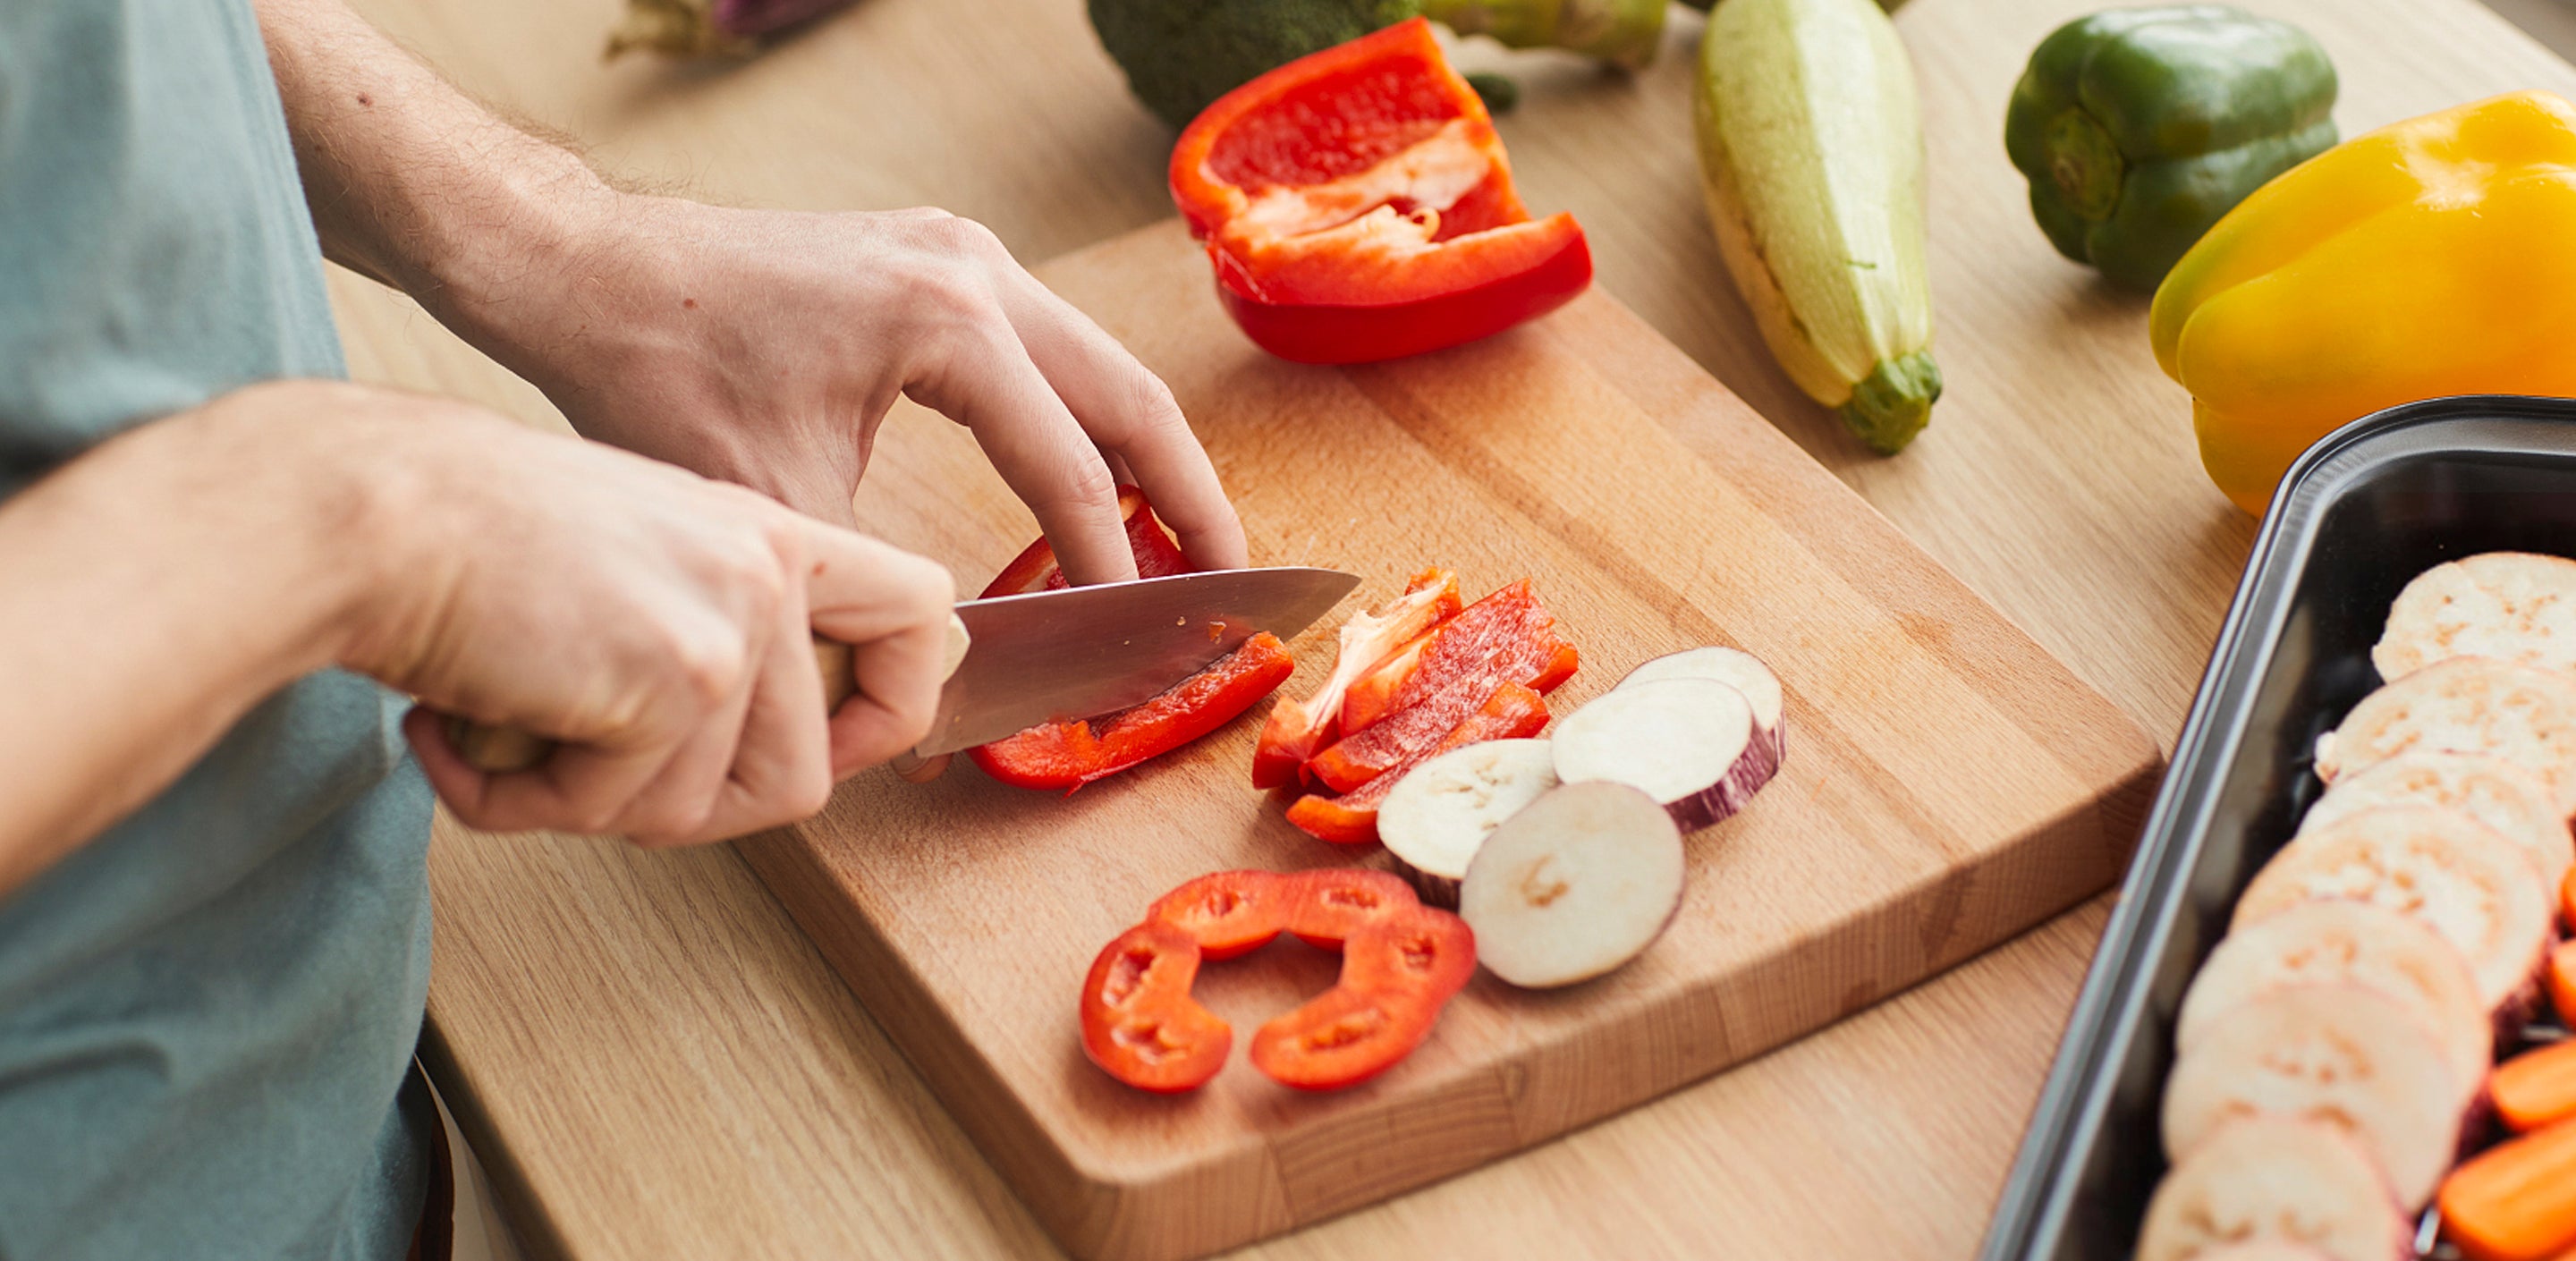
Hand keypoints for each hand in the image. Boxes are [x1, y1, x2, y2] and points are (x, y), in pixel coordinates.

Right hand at [268, 381, 955, 844]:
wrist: (362, 510)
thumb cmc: (461, 535)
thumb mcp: (627, 559)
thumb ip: (710, 629)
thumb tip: (777, 748)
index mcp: (767, 532)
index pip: (921, 617)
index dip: (894, 709)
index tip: (836, 750)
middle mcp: (765, 569)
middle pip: (803, 776)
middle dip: (687, 809)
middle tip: (586, 769)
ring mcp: (730, 623)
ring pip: (705, 812)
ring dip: (591, 804)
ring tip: (511, 730)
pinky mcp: (675, 679)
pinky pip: (618, 811)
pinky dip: (523, 803)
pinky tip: (468, 735)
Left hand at [463, 194, 1248, 584]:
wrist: (590, 273)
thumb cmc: (660, 373)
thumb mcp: (778, 502)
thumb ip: (880, 583)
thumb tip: (946, 675)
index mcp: (949, 323)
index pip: (1070, 471)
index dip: (1110, 572)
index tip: (1134, 645)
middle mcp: (975, 271)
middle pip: (1133, 398)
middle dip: (1189, 500)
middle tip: (1233, 584)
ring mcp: (963, 254)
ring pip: (1100, 365)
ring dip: (1147, 456)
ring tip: (1186, 541)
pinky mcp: (940, 261)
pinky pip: (1047, 348)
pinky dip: (1085, 418)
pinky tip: (1096, 478)